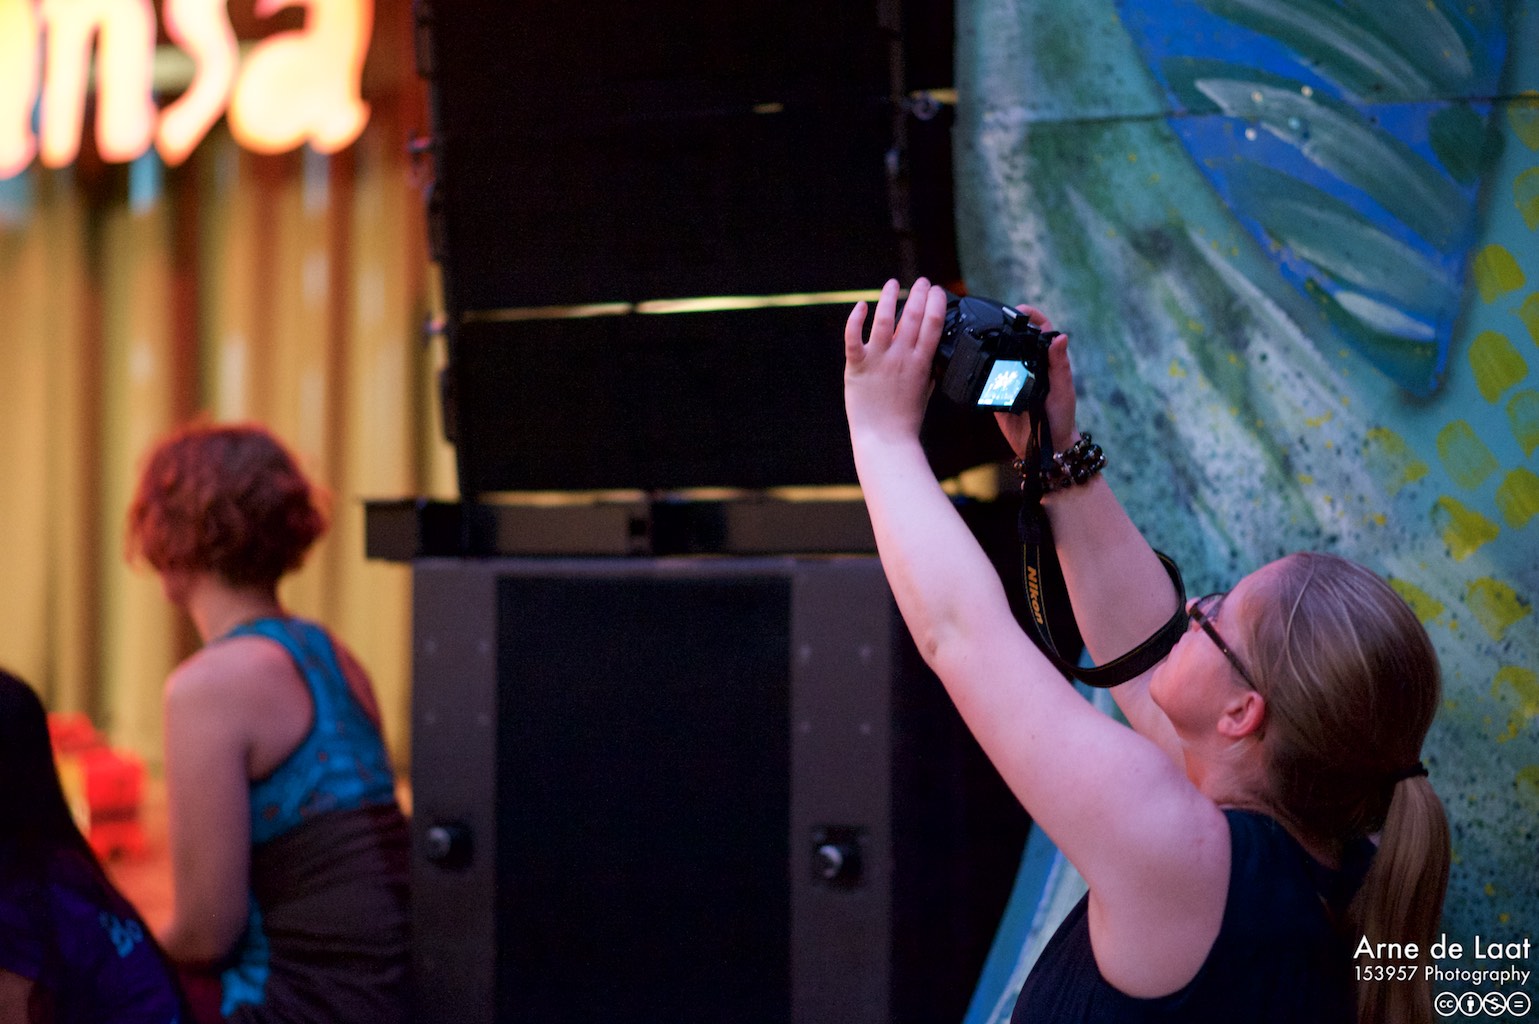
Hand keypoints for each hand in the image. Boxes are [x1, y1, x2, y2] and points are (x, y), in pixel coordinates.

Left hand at [843, 277, 948, 442]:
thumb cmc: (905, 419)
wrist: (885, 440)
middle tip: (921, 281)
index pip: (934, 324)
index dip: (936, 303)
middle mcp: (901, 357)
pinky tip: (860, 305)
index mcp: (921, 363)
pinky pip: (853, 337)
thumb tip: (932, 350)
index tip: (937, 291)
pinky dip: (856, 319)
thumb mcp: (925, 389)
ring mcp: (878, 360)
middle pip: (913, 316)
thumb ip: (928, 367)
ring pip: (884, 320)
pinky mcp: (856, 367)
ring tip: (892, 284)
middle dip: (919, 294)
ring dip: (889, 298)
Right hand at [994, 306, 1077, 456]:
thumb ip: (1059, 365)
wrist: (1046, 448)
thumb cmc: (1062, 417)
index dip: (1032, 317)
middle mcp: (1028, 367)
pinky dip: (979, 373)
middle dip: (1004, 326)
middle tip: (992, 319)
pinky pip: (986, 382)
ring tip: (980, 338)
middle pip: (1016, 340)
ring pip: (998, 357)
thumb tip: (1061, 337)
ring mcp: (1011, 380)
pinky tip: (973, 365)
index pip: (1041, 331)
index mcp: (1046, 362)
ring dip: (990, 347)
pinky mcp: (997, 396)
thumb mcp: (1063, 389)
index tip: (1020, 311)